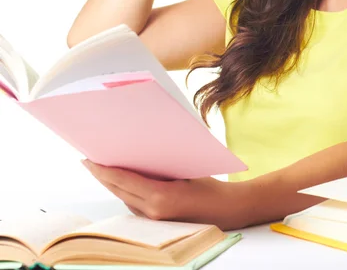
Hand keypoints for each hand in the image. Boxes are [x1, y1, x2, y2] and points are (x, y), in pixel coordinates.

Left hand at [81, 159, 247, 229]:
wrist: (228, 210)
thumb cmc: (211, 186)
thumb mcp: (186, 169)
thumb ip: (161, 166)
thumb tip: (140, 154)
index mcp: (161, 196)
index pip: (122, 180)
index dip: (102, 169)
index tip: (88, 158)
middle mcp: (153, 211)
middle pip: (118, 191)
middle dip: (101, 175)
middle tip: (89, 160)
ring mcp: (154, 219)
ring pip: (123, 199)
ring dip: (111, 184)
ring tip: (101, 168)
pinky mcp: (157, 222)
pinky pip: (133, 205)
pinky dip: (124, 192)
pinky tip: (121, 182)